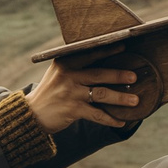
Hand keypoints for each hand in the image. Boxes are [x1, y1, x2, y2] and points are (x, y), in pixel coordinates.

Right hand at [25, 55, 141, 133]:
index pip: (90, 54)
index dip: (108, 50)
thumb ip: (76, 65)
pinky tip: (121, 122)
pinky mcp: (72, 110)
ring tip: (135, 100)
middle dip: (119, 75)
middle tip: (135, 76)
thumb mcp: (59, 72)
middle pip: (99, 74)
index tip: (125, 46)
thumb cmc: (51, 91)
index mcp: (65, 62)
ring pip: (101, 94)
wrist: (31, 113)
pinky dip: (110, 119)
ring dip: (120, 98)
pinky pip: (96, 114)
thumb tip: (105, 58)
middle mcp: (68, 75)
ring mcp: (70, 93)